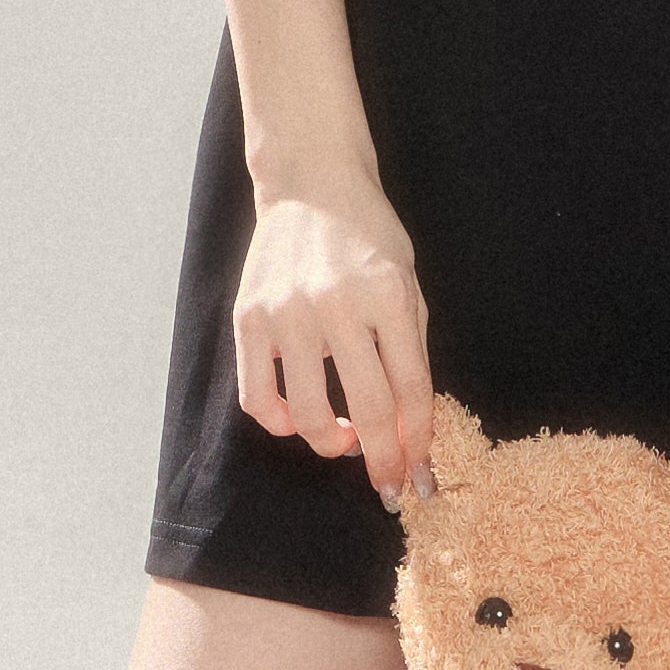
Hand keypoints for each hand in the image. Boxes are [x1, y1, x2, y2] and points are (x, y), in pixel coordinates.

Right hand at [234, 174, 433, 501]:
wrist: (311, 184)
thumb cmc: (367, 235)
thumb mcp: (406, 281)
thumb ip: (409, 349)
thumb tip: (410, 425)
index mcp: (388, 295)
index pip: (411, 388)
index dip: (418, 441)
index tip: (420, 473)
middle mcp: (337, 305)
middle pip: (368, 408)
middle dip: (384, 460)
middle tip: (389, 485)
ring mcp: (287, 313)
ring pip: (308, 413)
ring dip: (332, 444)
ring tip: (345, 441)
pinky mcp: (248, 318)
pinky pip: (257, 396)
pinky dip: (280, 422)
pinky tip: (298, 420)